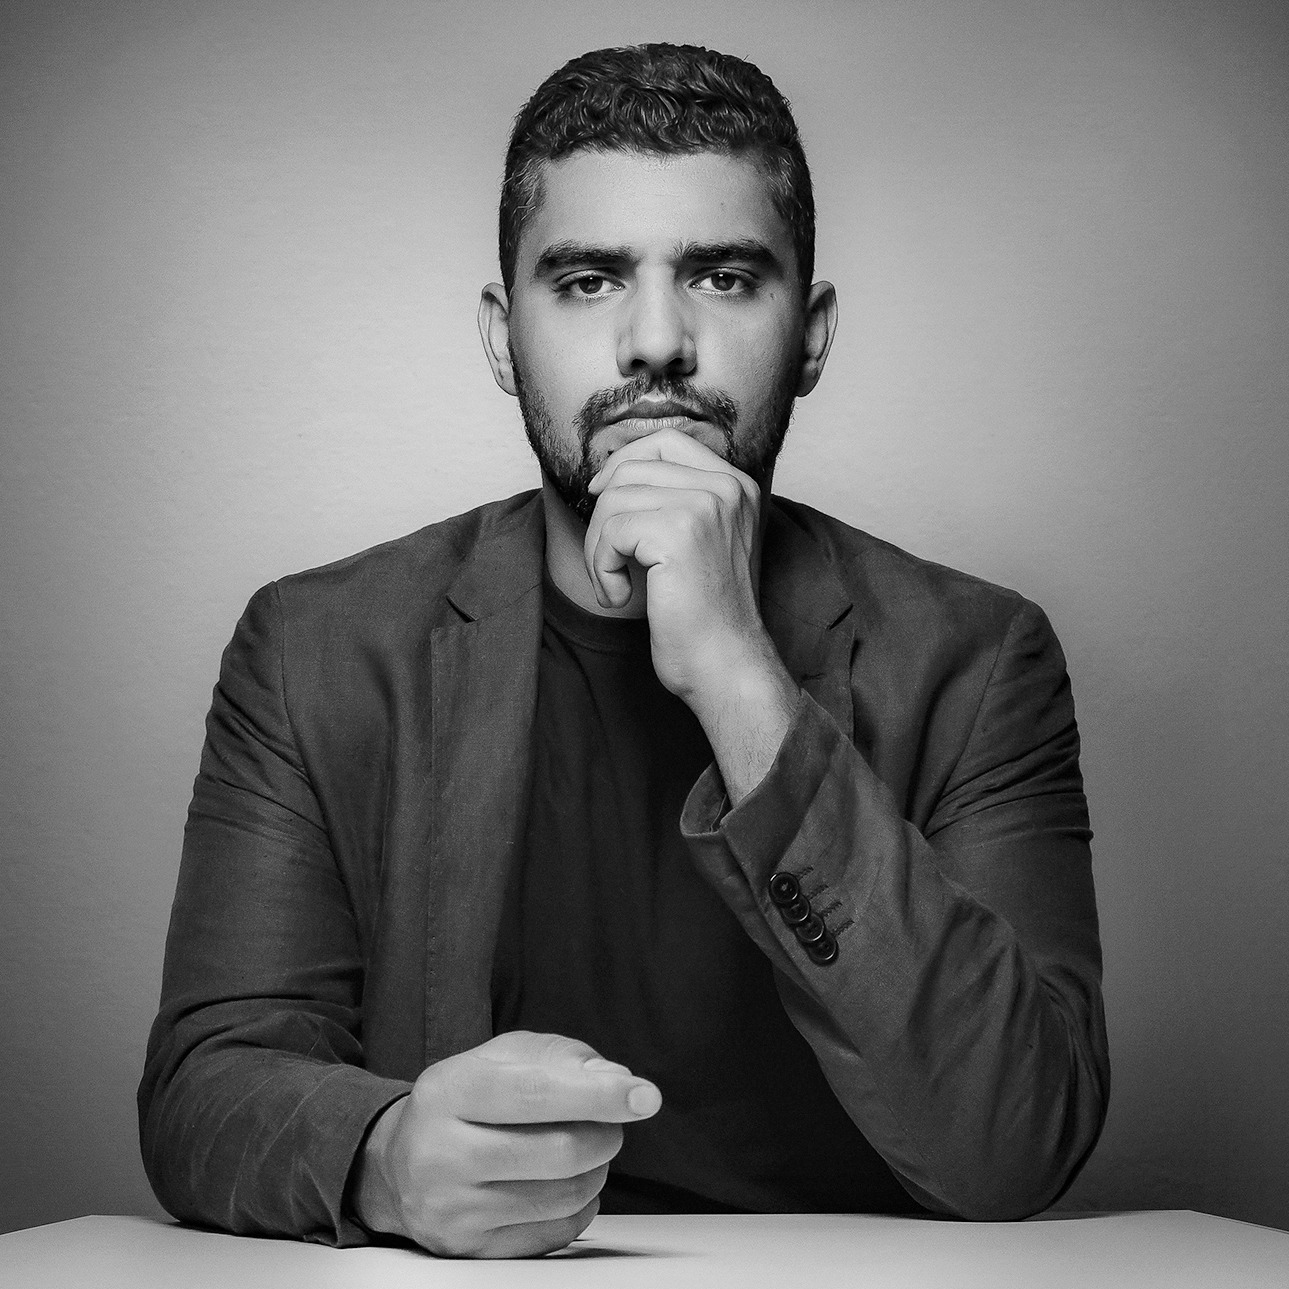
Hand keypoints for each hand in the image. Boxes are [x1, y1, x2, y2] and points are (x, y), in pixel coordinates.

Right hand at [350, 1031, 660, 1257]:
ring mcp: (453, 1209)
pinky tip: (563, 1183)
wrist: (398, 1165)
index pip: (536, 1093)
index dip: (598, 1094)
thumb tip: (615, 1077)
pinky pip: (556, 1232)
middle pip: (558, 1151)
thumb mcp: (501, 1057)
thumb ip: (561, 1057)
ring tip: (586, 1149)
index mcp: (449, 1091)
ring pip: (563, 1195)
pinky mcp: (470, 1249)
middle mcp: (442, 1154)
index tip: (644, 1095)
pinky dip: (580, 1205)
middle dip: (605, 1134)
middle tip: (612, 1123)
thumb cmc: (464, 1101)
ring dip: (596, 1169)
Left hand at [584, 429, 799, 801]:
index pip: (666, 441)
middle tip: (608, 561)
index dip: (623, 462)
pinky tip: (620, 596)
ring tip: (616, 584)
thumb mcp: (699, 543)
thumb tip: (609, 472)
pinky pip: (611, 532)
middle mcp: (726, 487)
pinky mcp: (679, 532)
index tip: (599, 494)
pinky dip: (602, 569)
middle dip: (603, 516)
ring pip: (614, 500)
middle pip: (631, 469)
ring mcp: (705, 506)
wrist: (725, 664)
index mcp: (735, 484)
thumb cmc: (705, 615)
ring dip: (600, 549)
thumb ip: (674, 502)